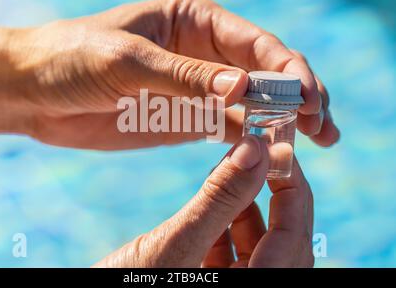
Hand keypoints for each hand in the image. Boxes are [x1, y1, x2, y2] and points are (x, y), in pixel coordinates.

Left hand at [0, 0, 338, 148]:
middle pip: (265, 71)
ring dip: (286, 120)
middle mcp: (203, 51)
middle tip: (324, 125)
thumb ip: (185, 76)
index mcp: (193, 19)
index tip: (307, 99)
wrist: (36, 91)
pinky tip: (276, 153)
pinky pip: (230, 127)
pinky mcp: (185, 118)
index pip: (255, 42)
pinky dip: (254, 139)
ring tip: (317, 141)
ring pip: (254, 101)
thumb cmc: (72, 58)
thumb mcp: (127, 60)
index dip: (287, 69)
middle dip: (299, 94)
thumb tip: (245, 87)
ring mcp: (198, 87)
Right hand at [94, 135, 313, 266]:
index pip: (294, 238)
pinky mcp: (208, 281)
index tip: (280, 149)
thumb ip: (220, 199)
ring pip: (257, 243)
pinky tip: (213, 196)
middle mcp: (250, 287)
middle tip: (262, 152)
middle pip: (284, 240)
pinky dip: (227, 220)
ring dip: (247, 204)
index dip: (294, 189)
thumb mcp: (176, 244)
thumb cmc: (128, 285)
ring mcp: (229, 286)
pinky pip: (232, 250)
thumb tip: (258, 148)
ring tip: (230, 168)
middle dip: (275, 193)